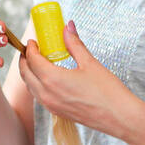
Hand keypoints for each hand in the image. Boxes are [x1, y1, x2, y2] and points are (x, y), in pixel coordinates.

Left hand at [17, 20, 137, 136]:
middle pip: (26, 73)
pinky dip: (36, 84)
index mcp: (53, 79)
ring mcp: (51, 105)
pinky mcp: (57, 112)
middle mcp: (47, 94)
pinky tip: (47, 78)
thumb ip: (75, 44)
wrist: (120, 117)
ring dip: (29, 73)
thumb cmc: (108, 91)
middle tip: (31, 50)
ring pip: (30, 86)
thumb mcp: (90, 63)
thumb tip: (68, 27)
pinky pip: (38, 96)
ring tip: (37, 62)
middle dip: (25, 60)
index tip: (34, 41)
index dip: (30, 49)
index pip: (32, 60)